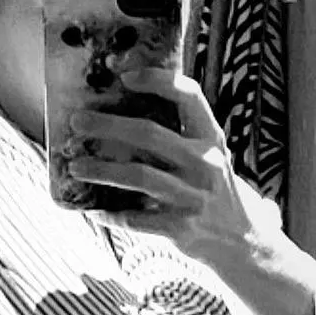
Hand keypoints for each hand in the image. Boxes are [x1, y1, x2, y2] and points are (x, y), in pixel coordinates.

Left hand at [65, 68, 282, 265]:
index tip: (124, 76)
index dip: (157, 81)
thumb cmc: (210, 187)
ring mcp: (193, 196)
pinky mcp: (180, 228)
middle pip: (149, 135)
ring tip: (75, 166)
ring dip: (101, 170)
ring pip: (138, 176)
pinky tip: (93, 210)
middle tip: (77, 122)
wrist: (240, 238)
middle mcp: (205, 163)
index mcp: (211, 138)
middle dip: (108, 126)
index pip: (189, 96)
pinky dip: (110, 214)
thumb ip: (177, 134)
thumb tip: (120, 110)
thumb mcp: (207, 154)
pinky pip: (135, 219)